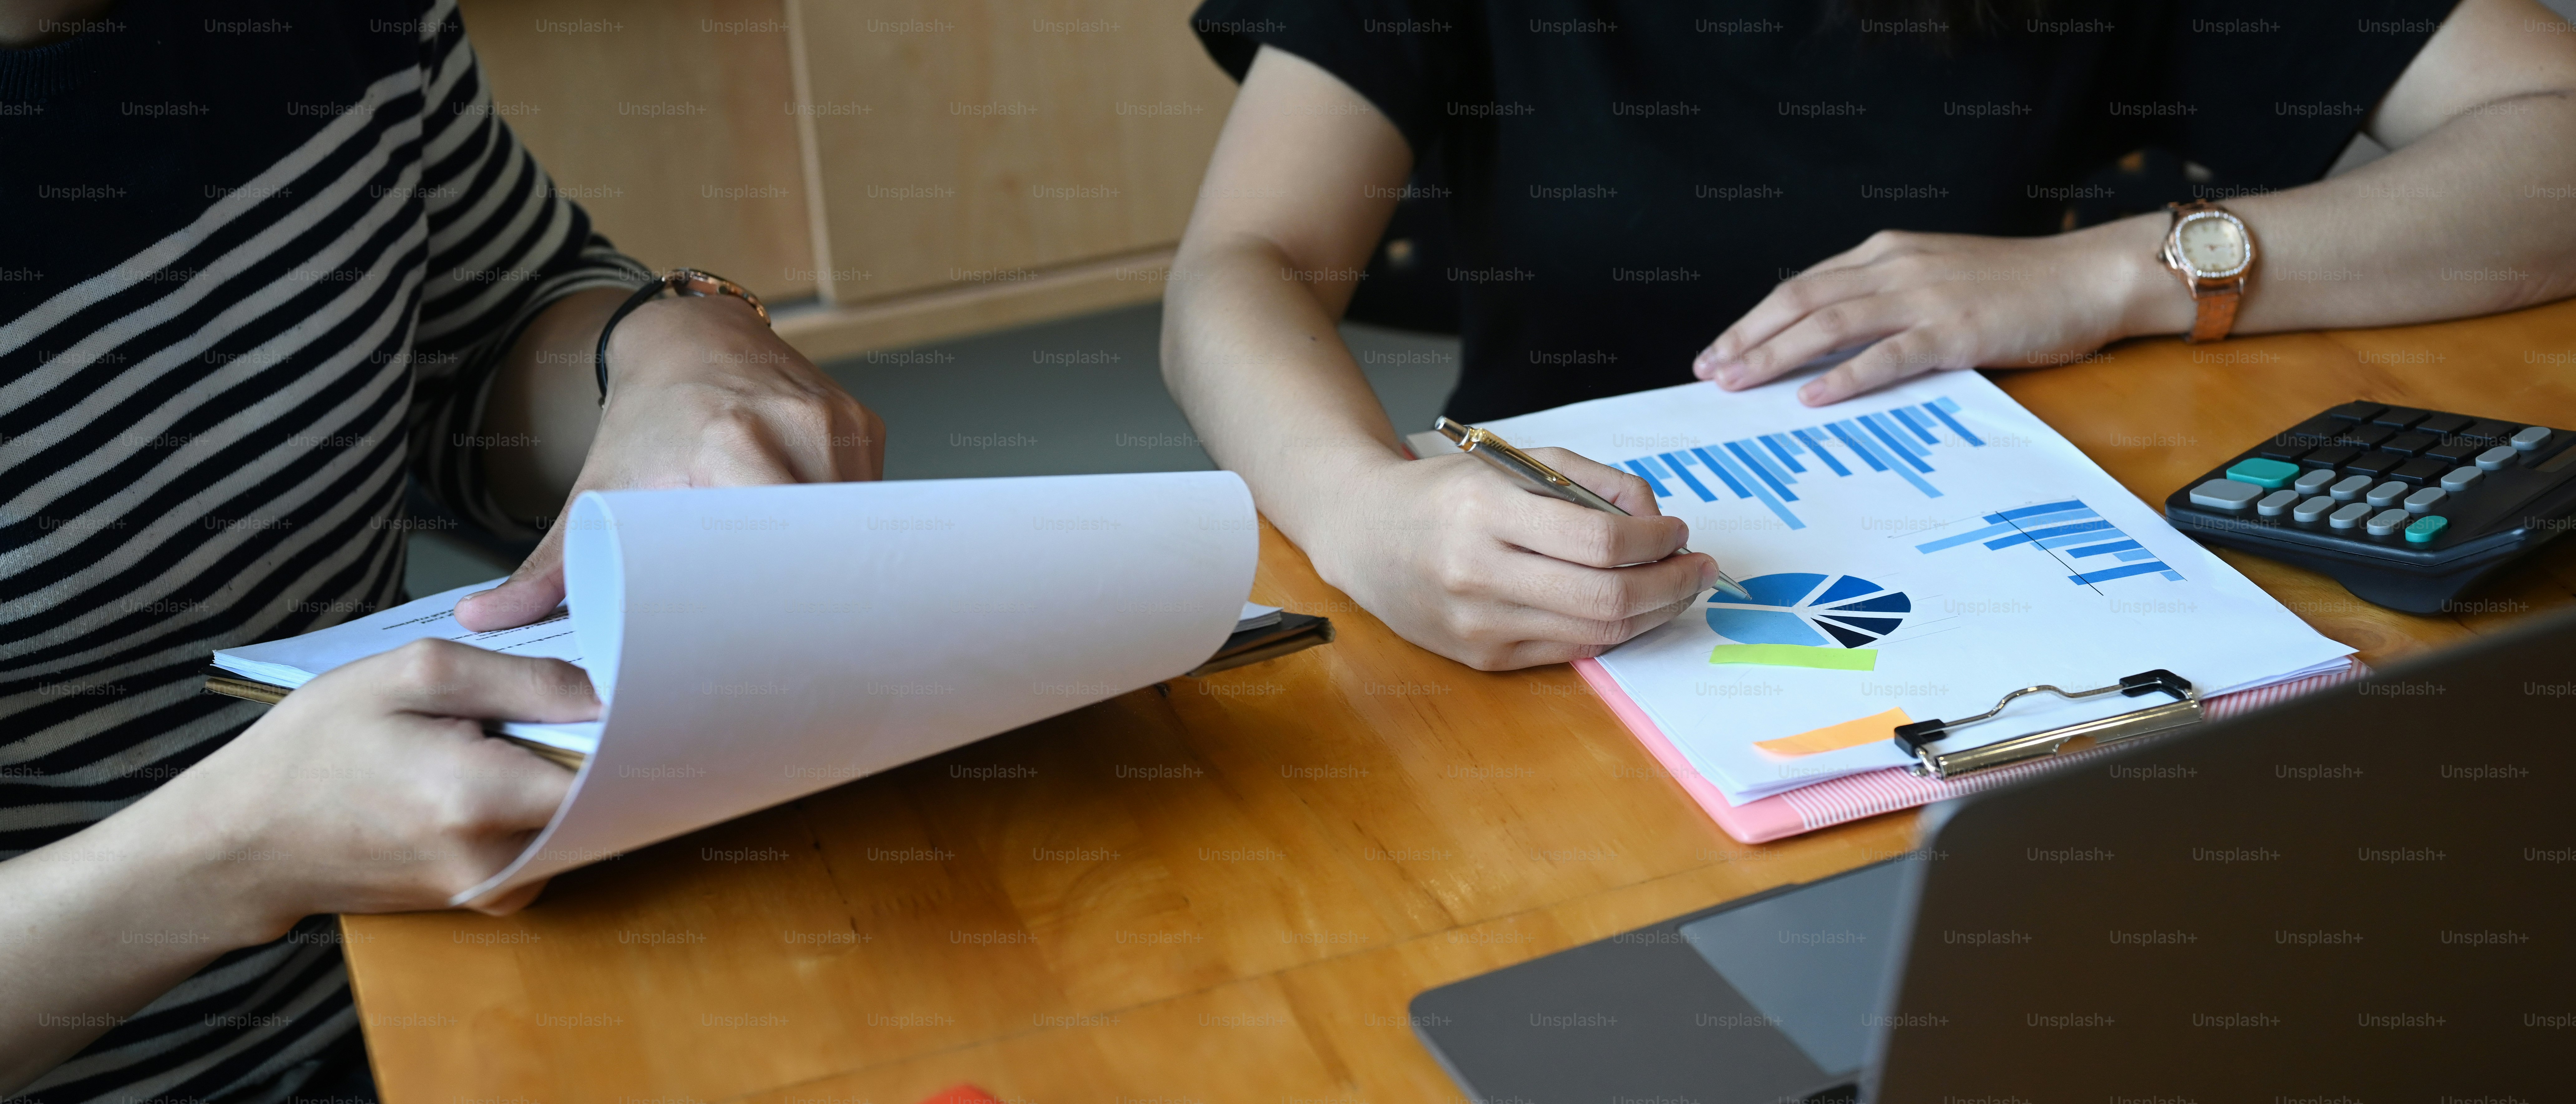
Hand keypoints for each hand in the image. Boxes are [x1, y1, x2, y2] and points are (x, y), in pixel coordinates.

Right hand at [146, 641, 595, 938]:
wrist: (245, 841)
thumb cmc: (314, 748)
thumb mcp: (412, 675)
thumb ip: (524, 681)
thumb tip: (607, 693)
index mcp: (478, 800)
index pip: (609, 768)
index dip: (623, 724)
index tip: (616, 691)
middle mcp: (496, 862)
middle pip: (599, 797)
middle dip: (586, 746)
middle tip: (543, 705)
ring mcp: (493, 892)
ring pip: (573, 820)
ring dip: (552, 775)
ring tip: (497, 738)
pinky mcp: (487, 900)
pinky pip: (543, 843)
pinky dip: (529, 805)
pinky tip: (484, 774)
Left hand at [457, 295, 885, 630]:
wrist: (690, 336)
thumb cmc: (645, 419)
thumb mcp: (595, 489)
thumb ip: (548, 563)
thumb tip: (483, 621)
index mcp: (729, 442)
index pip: (780, 544)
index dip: (785, 599)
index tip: (775, 642)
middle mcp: (794, 424)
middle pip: (825, 540)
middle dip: (817, 590)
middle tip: (798, 637)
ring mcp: (837, 420)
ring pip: (857, 520)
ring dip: (838, 558)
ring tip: (814, 593)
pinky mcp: (864, 423)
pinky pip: (871, 495)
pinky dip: (851, 524)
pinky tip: (829, 543)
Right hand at [1307, 449, 1722, 670]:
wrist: (1363, 534)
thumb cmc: (1444, 492)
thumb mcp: (1512, 462)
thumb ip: (1587, 482)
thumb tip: (1654, 519)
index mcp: (1485, 512)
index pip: (1599, 542)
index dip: (1657, 541)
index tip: (1677, 531)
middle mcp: (1479, 574)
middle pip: (1607, 597)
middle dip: (1672, 584)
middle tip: (1699, 568)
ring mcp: (1478, 624)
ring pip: (1597, 632)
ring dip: (1653, 612)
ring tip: (1676, 588)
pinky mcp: (1481, 658)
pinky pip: (1568, 650)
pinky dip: (1611, 631)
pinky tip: (1628, 608)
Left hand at [1693, 218, 2170, 405]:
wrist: (2088, 277)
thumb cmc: (2016, 286)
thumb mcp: (1936, 278)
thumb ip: (1884, 299)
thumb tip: (1831, 338)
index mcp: (1887, 252)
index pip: (1803, 285)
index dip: (1755, 318)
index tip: (1719, 349)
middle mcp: (1896, 267)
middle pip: (1800, 300)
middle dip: (1747, 337)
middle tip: (1708, 371)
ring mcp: (1924, 297)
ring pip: (1829, 324)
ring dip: (1776, 355)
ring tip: (1737, 382)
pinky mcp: (1955, 331)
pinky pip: (1886, 356)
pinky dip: (1843, 375)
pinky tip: (1810, 395)